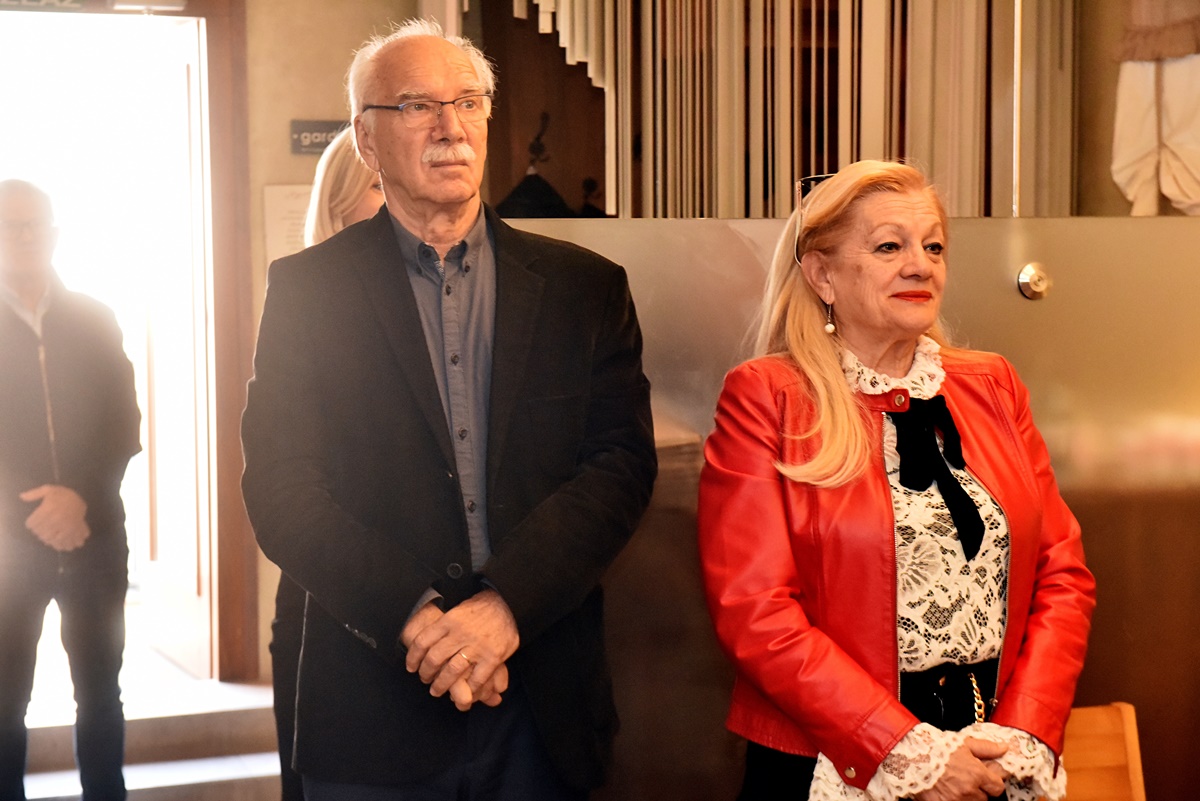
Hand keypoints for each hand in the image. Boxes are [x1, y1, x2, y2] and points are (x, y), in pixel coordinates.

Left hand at [20, 485, 89, 551]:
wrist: (80, 500)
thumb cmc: (62, 495)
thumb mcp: (48, 490)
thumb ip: (34, 494)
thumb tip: (21, 496)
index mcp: (48, 509)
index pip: (32, 523)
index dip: (31, 523)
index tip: (33, 522)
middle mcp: (56, 519)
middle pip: (40, 533)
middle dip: (39, 532)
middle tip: (41, 528)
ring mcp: (65, 526)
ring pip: (50, 539)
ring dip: (48, 539)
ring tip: (49, 535)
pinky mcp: (73, 532)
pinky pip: (64, 542)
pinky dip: (59, 545)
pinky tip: (58, 543)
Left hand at [404, 589, 518, 706]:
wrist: (508, 603)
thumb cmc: (481, 607)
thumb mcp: (457, 609)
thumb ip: (443, 626)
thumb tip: (425, 642)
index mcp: (449, 620)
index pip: (423, 642)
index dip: (413, 658)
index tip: (411, 667)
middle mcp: (460, 633)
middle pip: (434, 659)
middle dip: (426, 674)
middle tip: (425, 680)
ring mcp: (477, 646)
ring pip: (452, 672)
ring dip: (441, 685)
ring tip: (436, 690)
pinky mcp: (492, 657)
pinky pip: (476, 679)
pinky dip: (468, 689)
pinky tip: (463, 692)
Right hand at [915, 738, 1009, 800]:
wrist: (910, 756)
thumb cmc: (935, 748)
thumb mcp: (963, 743)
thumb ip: (986, 748)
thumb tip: (1003, 749)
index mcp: (977, 774)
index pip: (998, 788)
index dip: (992, 782)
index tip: (985, 778)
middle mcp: (969, 790)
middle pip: (984, 798)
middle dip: (978, 789)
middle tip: (965, 778)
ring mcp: (956, 800)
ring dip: (966, 796)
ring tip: (954, 784)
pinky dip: (952, 799)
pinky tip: (945, 790)